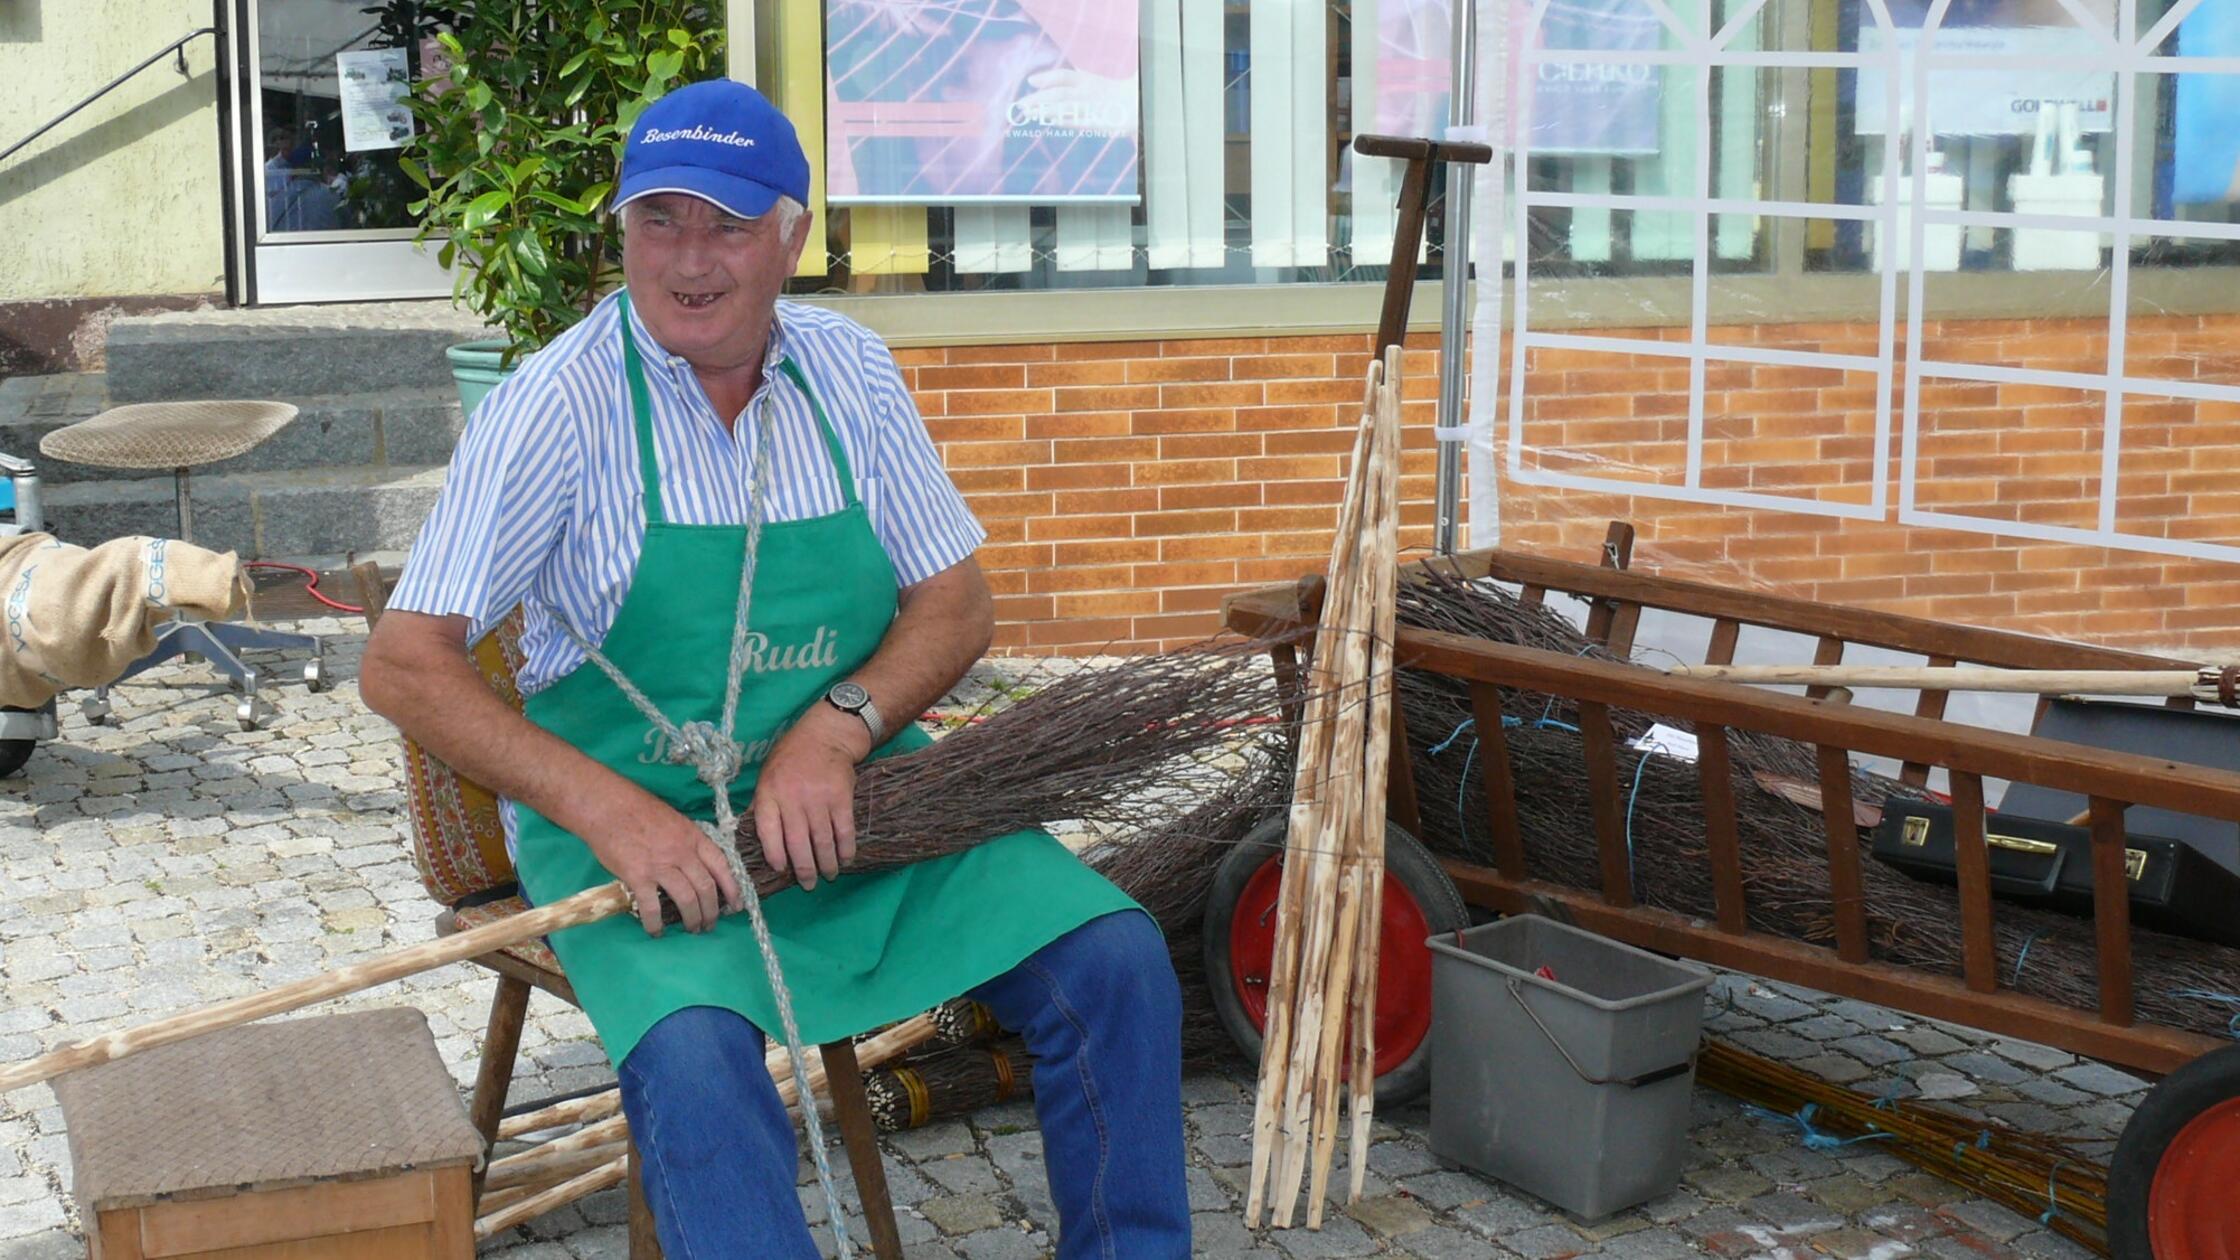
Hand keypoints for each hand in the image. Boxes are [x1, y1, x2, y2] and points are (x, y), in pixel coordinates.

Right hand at [583, 786, 742, 935]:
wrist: (607, 806)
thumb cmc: (638, 810)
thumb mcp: (674, 820)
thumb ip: (687, 842)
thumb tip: (696, 866)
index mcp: (693, 837)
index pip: (721, 866)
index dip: (732, 888)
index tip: (736, 905)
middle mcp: (682, 853)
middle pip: (706, 888)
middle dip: (712, 911)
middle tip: (710, 925)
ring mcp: (660, 865)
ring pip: (687, 899)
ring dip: (692, 919)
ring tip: (692, 930)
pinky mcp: (638, 876)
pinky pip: (651, 907)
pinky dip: (655, 923)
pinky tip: (656, 931)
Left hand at [752, 707, 866, 890]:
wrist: (825, 735)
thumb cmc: (790, 759)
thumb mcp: (767, 776)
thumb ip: (761, 806)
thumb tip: (748, 837)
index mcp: (770, 793)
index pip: (768, 830)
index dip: (774, 854)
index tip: (781, 869)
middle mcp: (792, 798)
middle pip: (796, 842)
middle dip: (804, 869)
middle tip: (808, 884)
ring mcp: (818, 798)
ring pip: (821, 840)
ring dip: (826, 863)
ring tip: (829, 875)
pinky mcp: (841, 798)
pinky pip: (843, 830)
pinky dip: (846, 848)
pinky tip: (846, 858)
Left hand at [1011, 70, 1136, 135]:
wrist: (1137, 105)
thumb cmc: (1111, 93)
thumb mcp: (1093, 81)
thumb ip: (1076, 77)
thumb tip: (1054, 76)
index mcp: (1086, 81)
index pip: (1064, 76)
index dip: (1047, 77)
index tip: (1030, 81)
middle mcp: (1088, 92)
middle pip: (1060, 93)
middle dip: (1039, 98)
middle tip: (1020, 104)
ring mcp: (1092, 107)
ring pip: (1066, 107)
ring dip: (1045, 111)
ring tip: (1029, 113)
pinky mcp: (1098, 121)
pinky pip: (1078, 121)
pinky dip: (1063, 120)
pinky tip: (1050, 121)